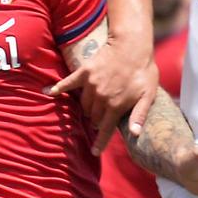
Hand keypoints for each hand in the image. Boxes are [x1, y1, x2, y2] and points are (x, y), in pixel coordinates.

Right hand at [48, 36, 158, 154]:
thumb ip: (139, 115)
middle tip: (101, 117)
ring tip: (94, 105)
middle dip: (96, 120)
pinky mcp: (84, 72)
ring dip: (88, 108)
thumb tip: (136, 135)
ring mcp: (91, 85)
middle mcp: (101, 98)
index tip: (94, 152)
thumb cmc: (144, 70)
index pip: (105, 130)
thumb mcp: (148, 94)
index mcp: (116, 106)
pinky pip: (68, 83)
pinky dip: (58, 88)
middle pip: (93, 118)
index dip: (100, 143)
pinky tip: (48, 92)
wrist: (132, 45)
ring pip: (84, 105)